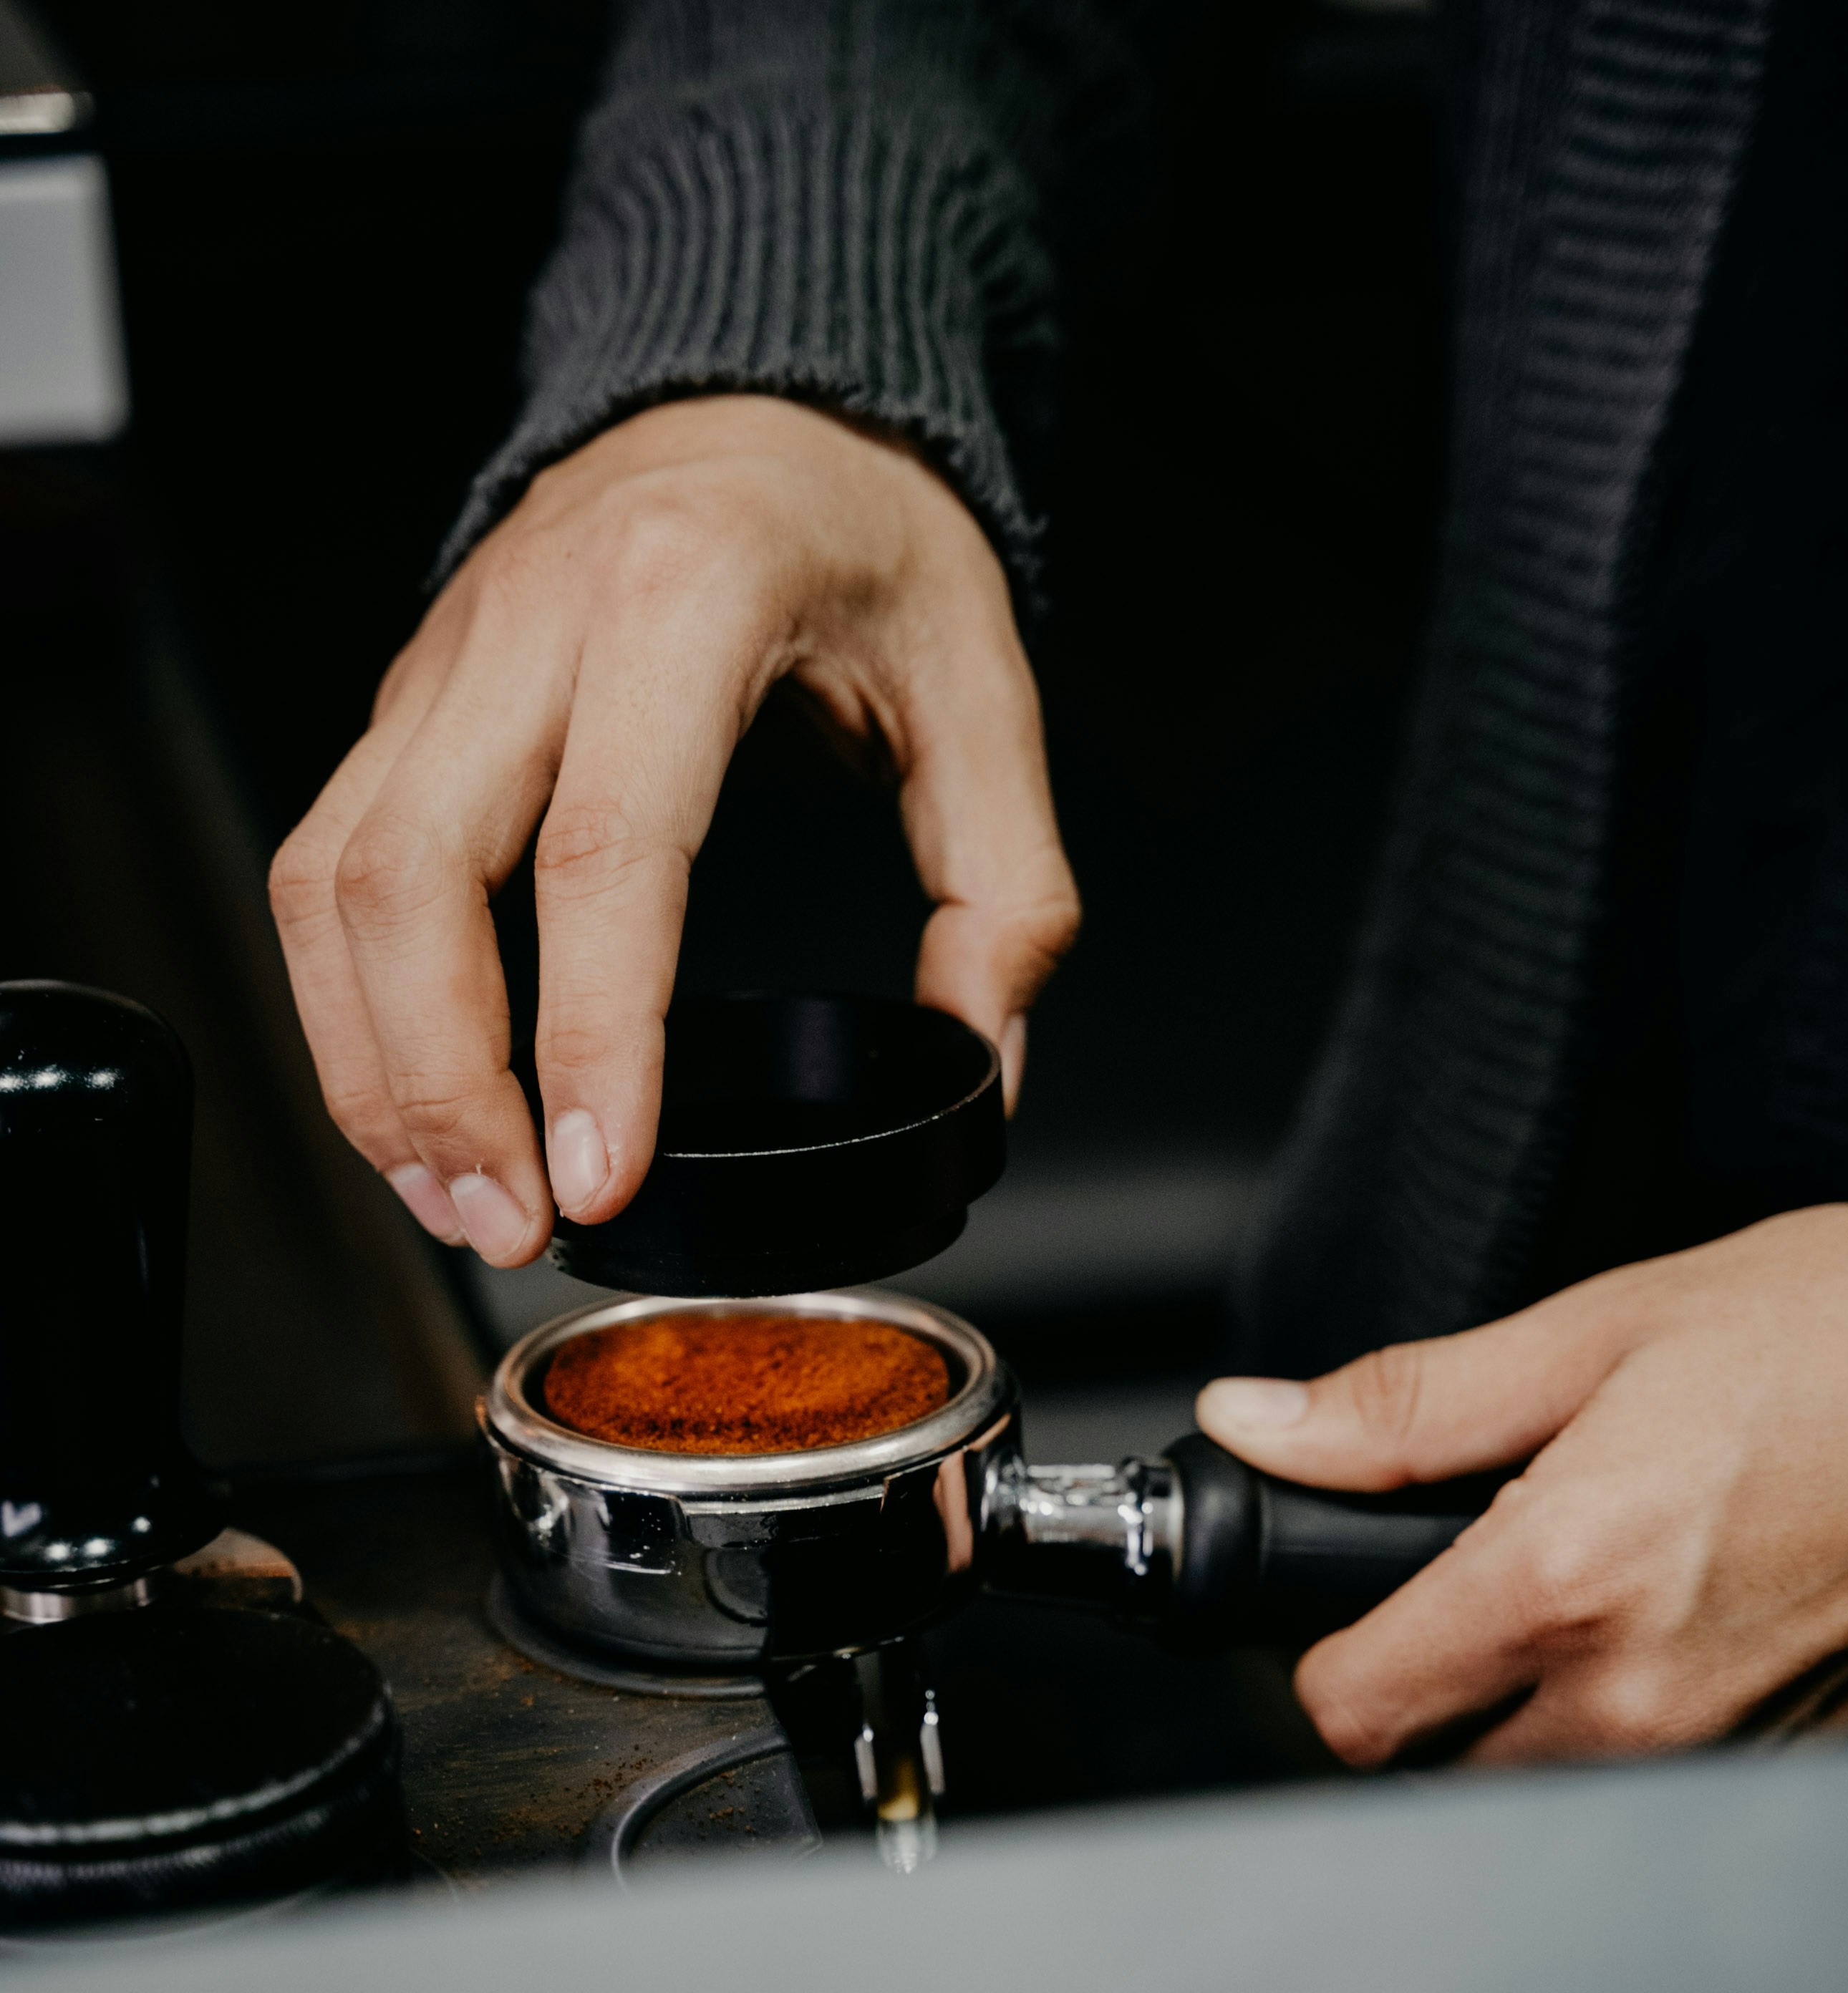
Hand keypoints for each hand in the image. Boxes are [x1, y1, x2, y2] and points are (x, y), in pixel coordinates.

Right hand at [269, 395, 1076, 1263]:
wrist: (755, 400)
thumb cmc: (862, 530)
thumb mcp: (983, 687)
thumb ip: (1006, 888)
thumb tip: (984, 1064)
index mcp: (684, 604)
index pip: (604, 849)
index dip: (589, 1034)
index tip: (603, 1174)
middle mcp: (530, 625)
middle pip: (414, 879)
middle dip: (443, 1085)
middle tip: (512, 1223)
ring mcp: (446, 663)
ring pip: (332, 881)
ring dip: (372, 1064)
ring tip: (453, 1198)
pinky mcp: (407, 707)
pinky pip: (327, 867)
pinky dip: (349, 1005)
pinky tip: (413, 1104)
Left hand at [1197, 1205, 1847, 1764]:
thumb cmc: (1831, 1339)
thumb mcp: (1591, 1333)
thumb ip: (1404, 1405)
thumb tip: (1261, 1424)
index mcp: (1564, 1586)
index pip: (1353, 1712)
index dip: (1327, 1652)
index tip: (1356, 1600)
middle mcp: (1639, 1702)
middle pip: (1436, 1769)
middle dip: (1425, 1689)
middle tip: (1471, 1587)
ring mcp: (1727, 1753)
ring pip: (1546, 1793)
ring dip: (1528, 1716)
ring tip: (1586, 1595)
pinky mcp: (1800, 1767)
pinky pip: (1662, 1789)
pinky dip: (1634, 1728)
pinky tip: (1674, 1625)